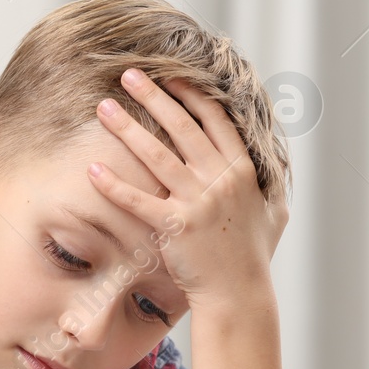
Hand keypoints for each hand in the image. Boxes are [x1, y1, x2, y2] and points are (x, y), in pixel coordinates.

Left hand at [89, 68, 288, 308]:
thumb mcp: (275, 211)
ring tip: (104, 108)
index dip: (191, 95)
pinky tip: (93, 170)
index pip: (215, 120)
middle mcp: (219, 179)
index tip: (170, 77)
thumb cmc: (254, 254)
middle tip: (129, 75)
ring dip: (127, 128)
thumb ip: (271, 183)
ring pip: (156, 155)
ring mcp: (197, 202)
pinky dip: (114, 185)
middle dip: (153, 96)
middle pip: (181, 127)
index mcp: (242, 170)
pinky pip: (138, 200)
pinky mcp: (174, 227)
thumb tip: (275, 164)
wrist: (239, 293)